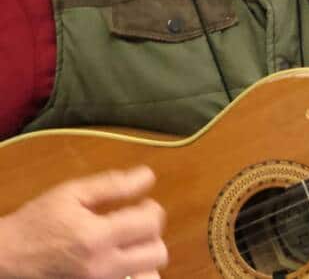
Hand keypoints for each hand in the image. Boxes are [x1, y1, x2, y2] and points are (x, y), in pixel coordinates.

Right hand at [0, 166, 166, 277]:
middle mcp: (102, 266)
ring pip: (149, 276)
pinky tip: (118, 263)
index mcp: (96, 236)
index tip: (140, 206)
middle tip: (133, 227)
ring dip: (144, 260)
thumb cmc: (37, 224)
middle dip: (151, 236)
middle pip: (157, 253)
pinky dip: (132, 275)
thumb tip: (148, 176)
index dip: (152, 209)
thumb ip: (112, 185)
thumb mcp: (70, 194)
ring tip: (127, 248)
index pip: (151, 223)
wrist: (6, 259)